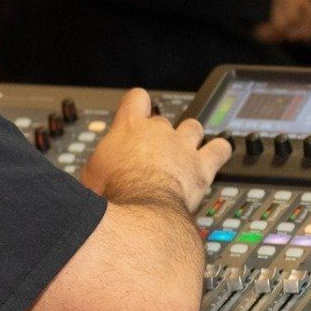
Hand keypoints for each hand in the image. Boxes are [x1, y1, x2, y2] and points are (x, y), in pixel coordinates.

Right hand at [80, 89, 230, 211]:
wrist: (140, 212)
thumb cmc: (113, 195)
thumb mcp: (90, 177)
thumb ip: (99, 167)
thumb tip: (93, 177)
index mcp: (128, 128)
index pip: (136, 98)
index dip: (138, 104)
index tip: (137, 112)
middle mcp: (158, 132)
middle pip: (163, 121)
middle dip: (159, 135)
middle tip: (153, 155)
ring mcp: (182, 147)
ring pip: (193, 127)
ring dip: (190, 137)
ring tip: (186, 151)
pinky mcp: (201, 166)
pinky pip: (219, 149)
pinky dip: (220, 150)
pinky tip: (218, 154)